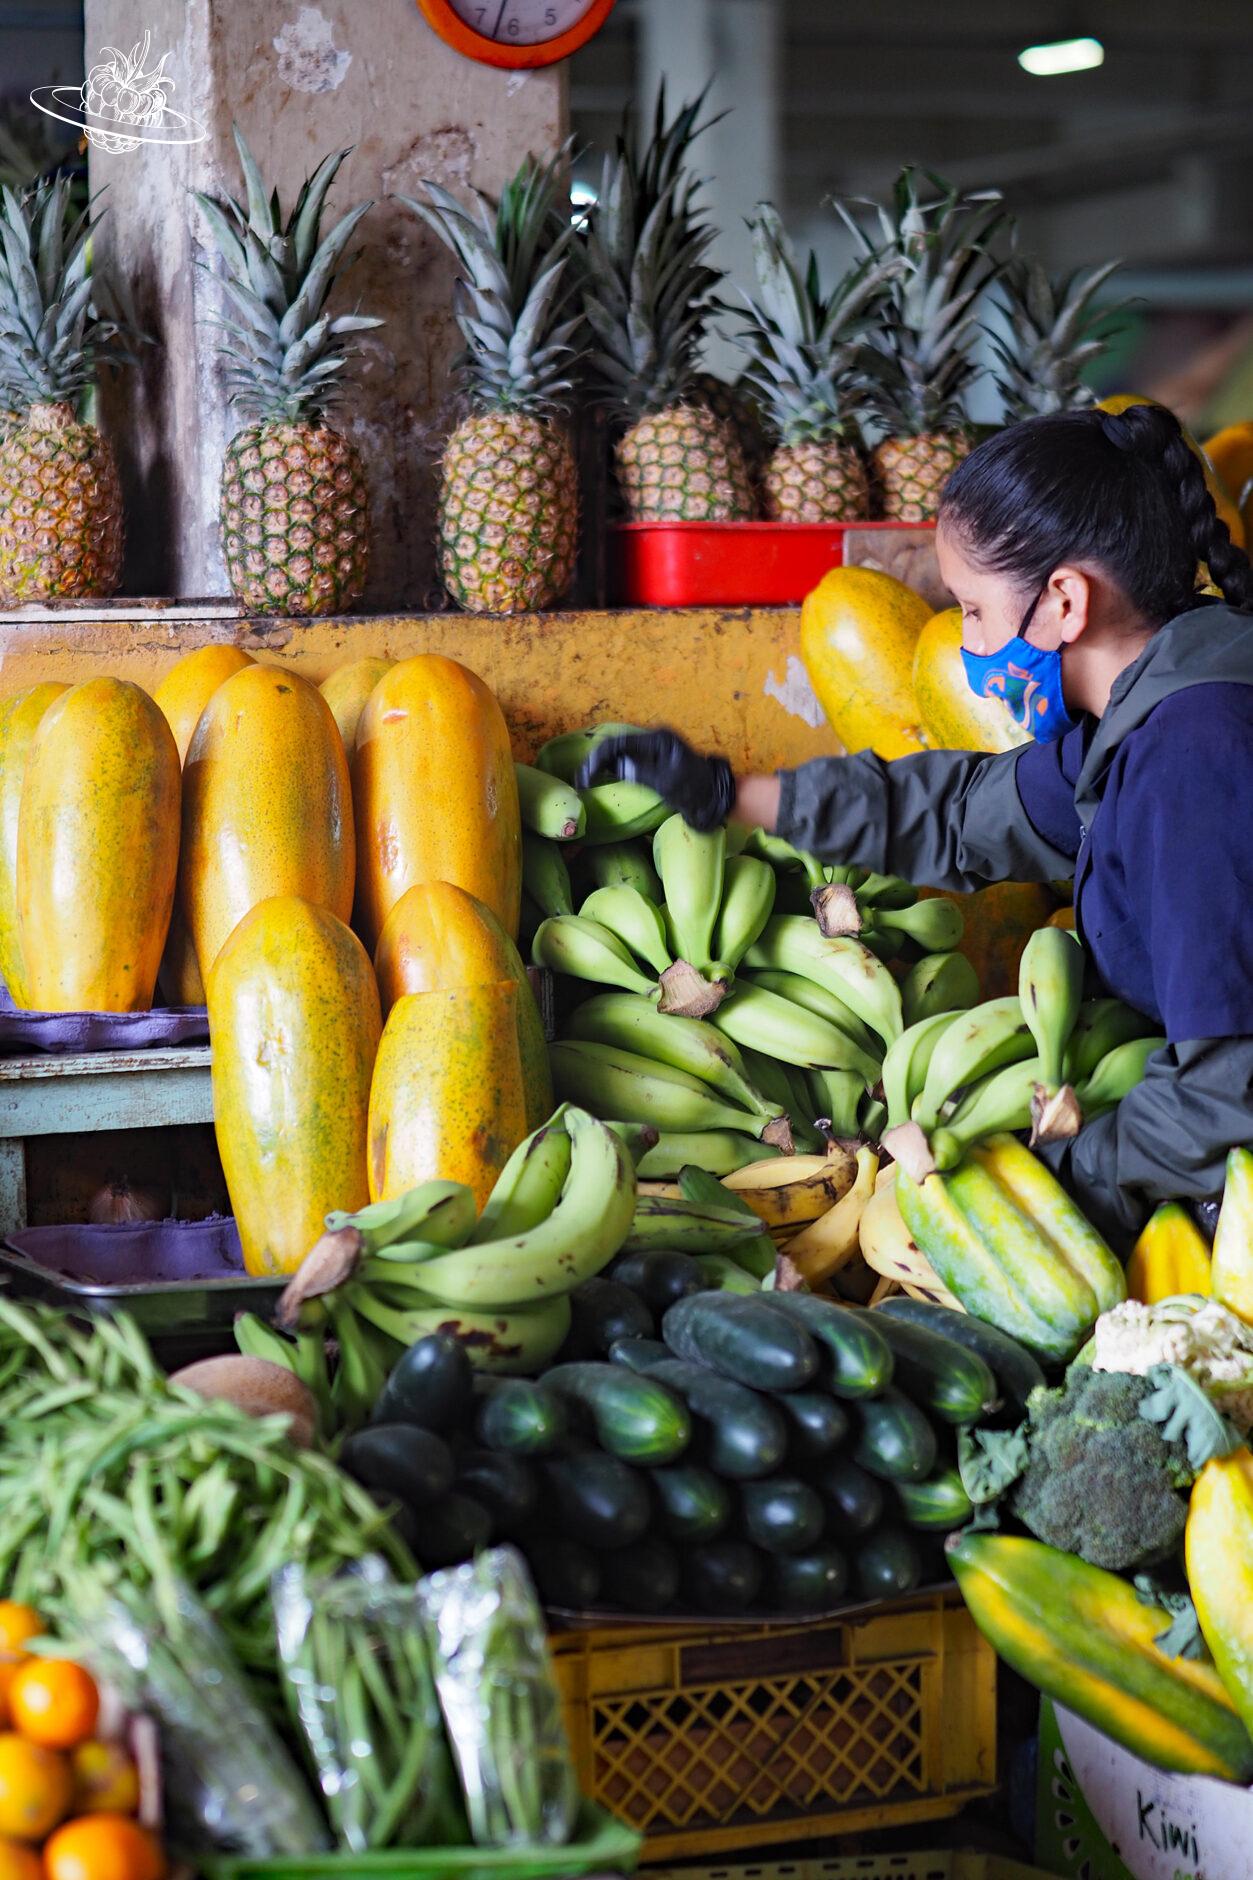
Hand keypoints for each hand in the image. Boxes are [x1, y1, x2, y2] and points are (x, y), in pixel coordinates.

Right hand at [578, 729, 735, 832]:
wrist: (714, 799)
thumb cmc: (695, 791)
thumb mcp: (668, 783)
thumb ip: (642, 772)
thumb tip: (617, 766)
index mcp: (658, 739)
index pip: (619, 743)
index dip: (597, 759)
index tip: (585, 779)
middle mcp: (653, 739)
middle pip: (615, 744)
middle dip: (595, 760)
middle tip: (579, 781)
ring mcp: (653, 749)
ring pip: (618, 751)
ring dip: (600, 764)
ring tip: (585, 781)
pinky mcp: (652, 760)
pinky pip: (626, 759)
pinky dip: (611, 768)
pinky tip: (600, 778)